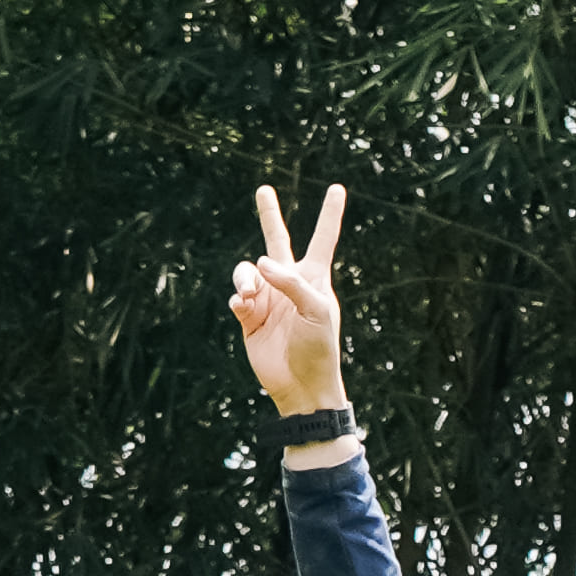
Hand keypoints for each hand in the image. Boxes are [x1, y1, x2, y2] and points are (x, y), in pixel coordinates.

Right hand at [230, 179, 346, 417]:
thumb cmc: (318, 349)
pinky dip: (238, 299)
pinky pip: (237, 297)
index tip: (338, 188)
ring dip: (244, 278)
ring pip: (247, 271)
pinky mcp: (250, 318)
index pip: (323, 239)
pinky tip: (243, 308)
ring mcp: (268, 300)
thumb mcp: (316, 311)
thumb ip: (291, 283)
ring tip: (247, 294)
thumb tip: (260, 263)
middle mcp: (289, 284)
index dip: (330, 214)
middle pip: (276, 240)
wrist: (301, 387)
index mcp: (314, 279)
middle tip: (264, 190)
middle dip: (269, 216)